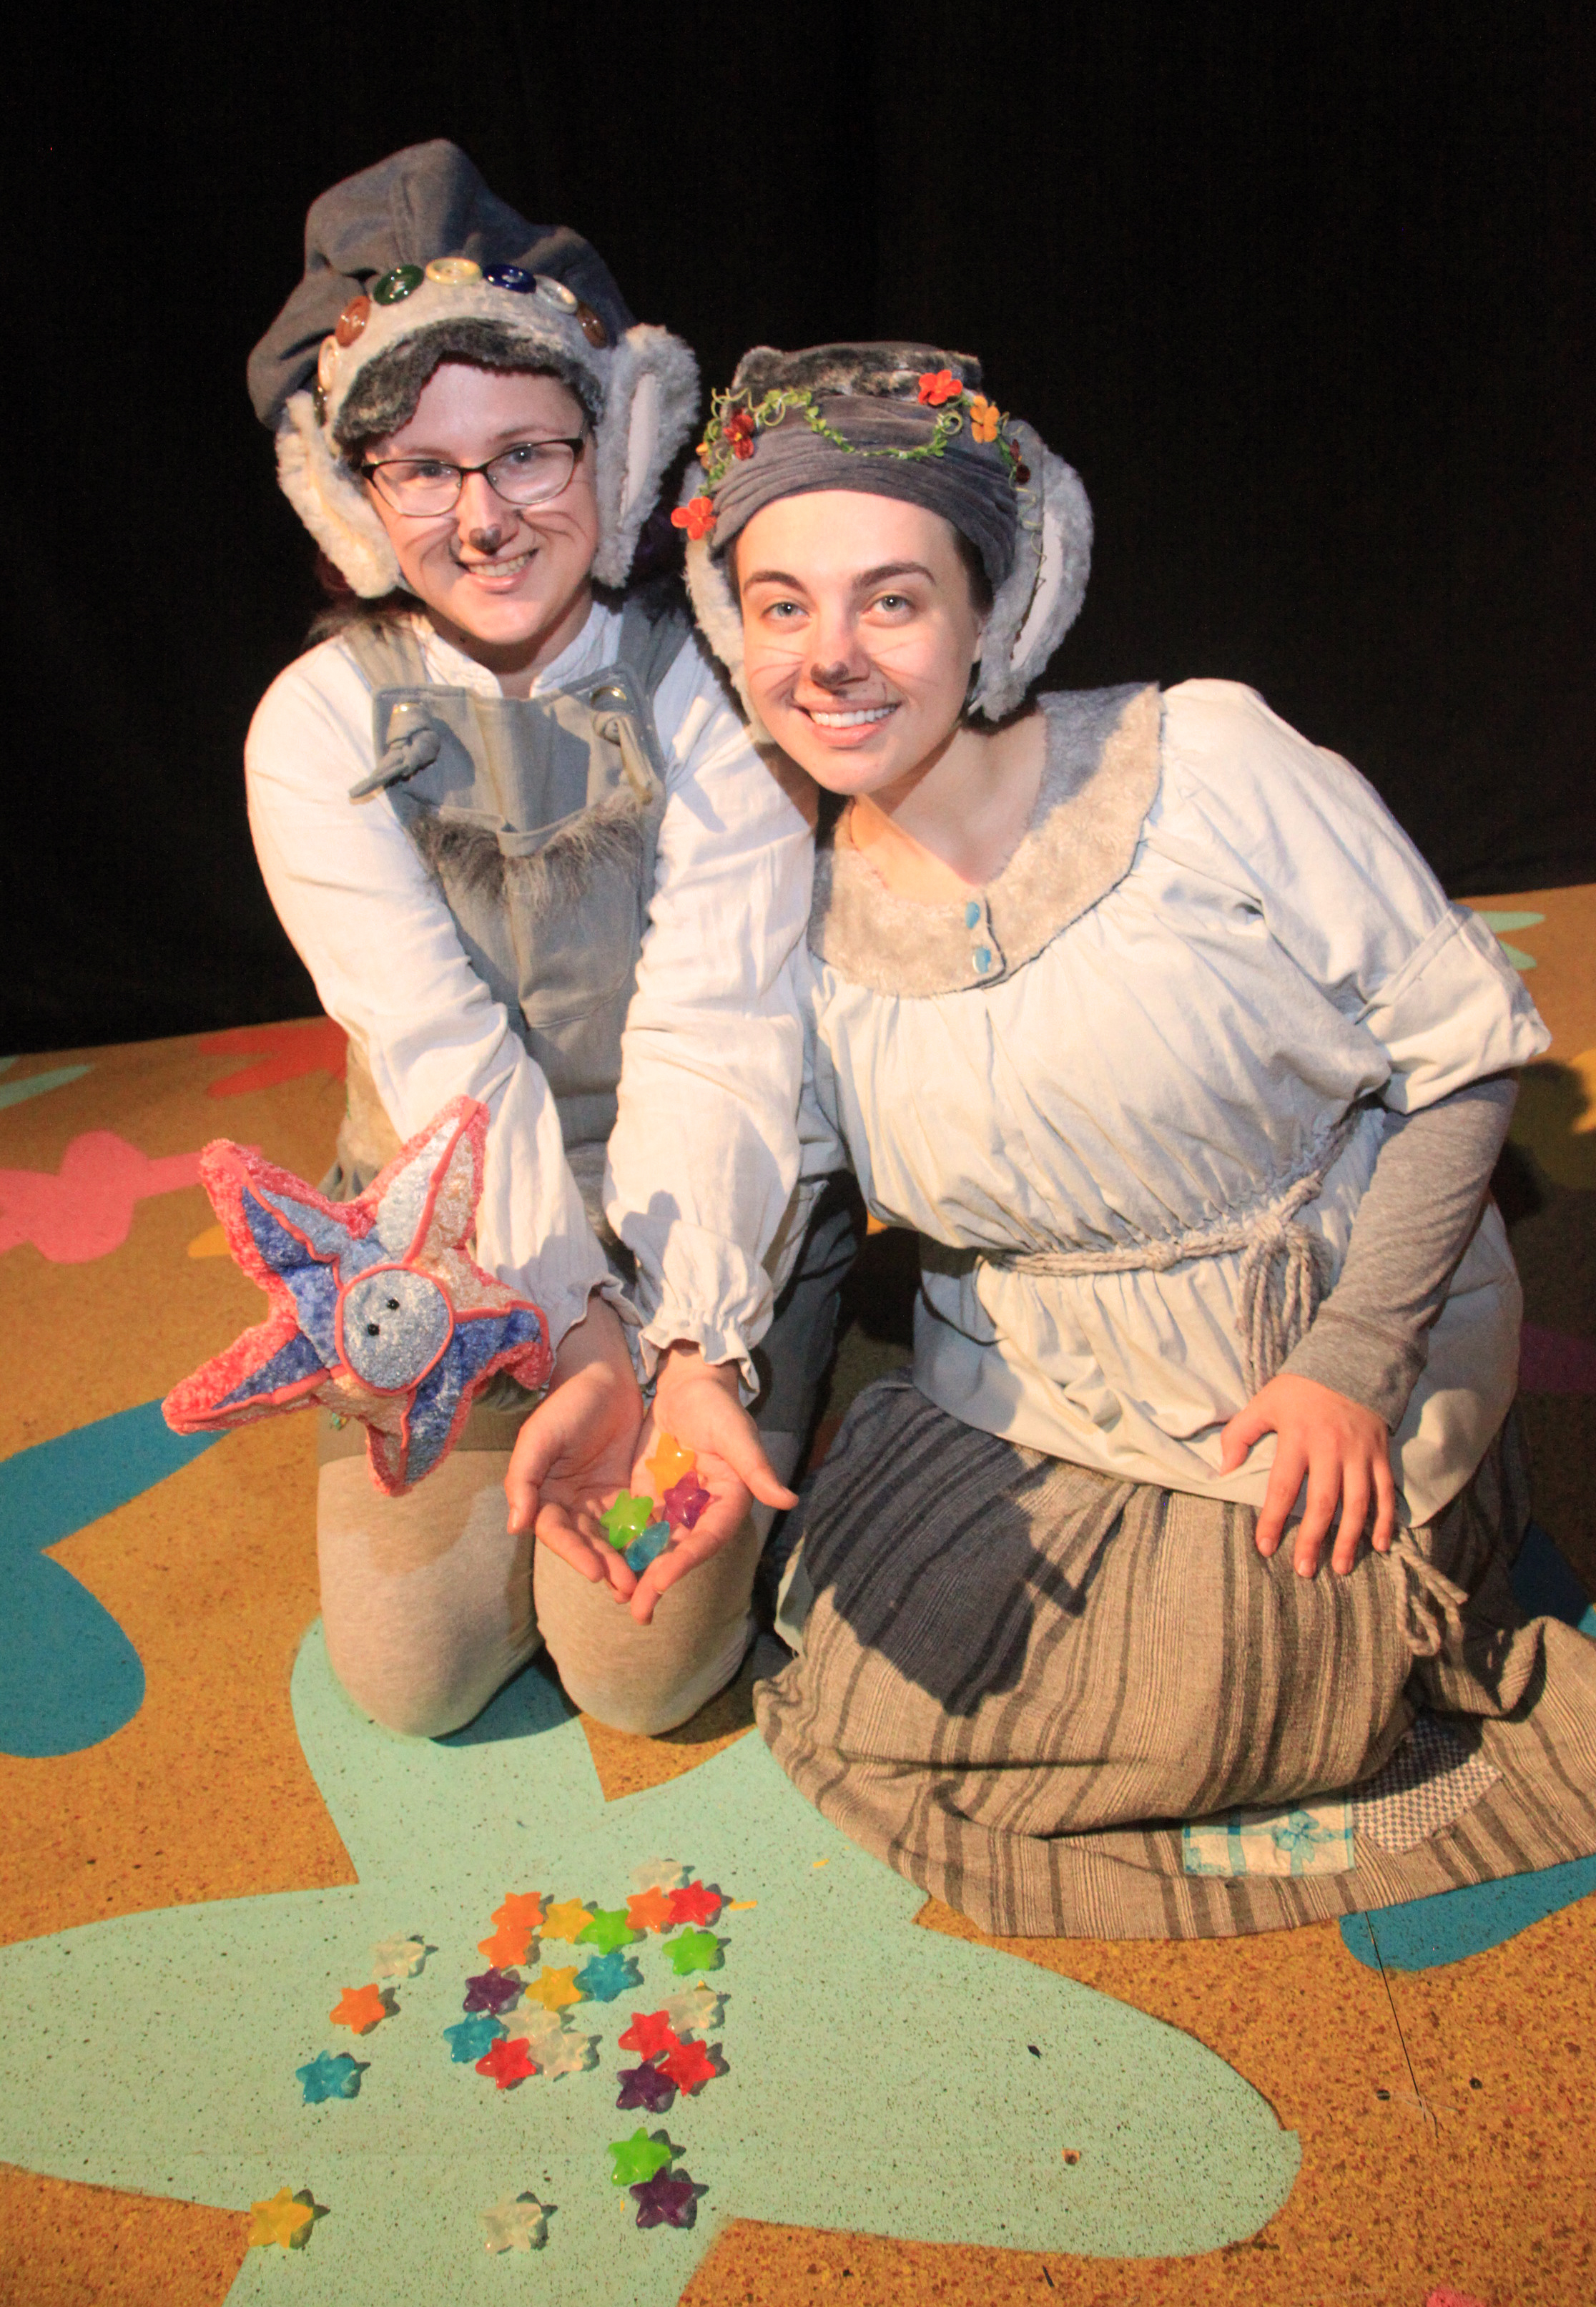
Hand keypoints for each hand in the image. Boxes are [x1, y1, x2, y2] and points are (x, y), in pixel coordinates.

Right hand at [504, 1294, 644, 1595]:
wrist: (603, 1376)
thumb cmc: (565, 1404)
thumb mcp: (539, 1438)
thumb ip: (523, 1480)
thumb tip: (515, 1527)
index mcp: (542, 1495)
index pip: (557, 1533)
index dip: (575, 1554)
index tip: (597, 1572)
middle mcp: (569, 1504)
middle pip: (586, 1543)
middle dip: (605, 1565)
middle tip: (627, 1587)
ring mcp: (598, 1501)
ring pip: (610, 1538)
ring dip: (624, 1561)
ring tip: (643, 1582)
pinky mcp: (624, 1493)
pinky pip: (634, 1521)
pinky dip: (643, 1539)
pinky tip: (660, 1554)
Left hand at [620, 1344, 797, 1627]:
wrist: (688, 1383)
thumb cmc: (717, 1406)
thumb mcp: (736, 1435)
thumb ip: (757, 1468)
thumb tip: (789, 1500)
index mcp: (729, 1501)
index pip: (707, 1539)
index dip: (686, 1561)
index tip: (661, 1581)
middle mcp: (702, 1511)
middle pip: (681, 1552)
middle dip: (659, 1581)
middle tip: (638, 1610)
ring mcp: (675, 1506)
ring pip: (658, 1546)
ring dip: (640, 1572)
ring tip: (621, 1598)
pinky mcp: (652, 1496)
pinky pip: (638, 1526)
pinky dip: (625, 1546)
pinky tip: (603, 1565)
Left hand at [1220, 1372, 1395, 1577]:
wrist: (1350, 1361)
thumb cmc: (1300, 1389)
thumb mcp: (1264, 1402)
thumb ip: (1239, 1434)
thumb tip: (1224, 1470)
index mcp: (1298, 1437)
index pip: (1283, 1486)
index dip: (1273, 1519)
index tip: (1265, 1547)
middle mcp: (1331, 1448)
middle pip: (1323, 1501)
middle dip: (1313, 1538)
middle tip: (1304, 1570)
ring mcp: (1359, 1453)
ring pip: (1357, 1502)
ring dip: (1350, 1538)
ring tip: (1341, 1567)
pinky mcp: (1380, 1455)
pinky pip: (1386, 1492)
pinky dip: (1386, 1520)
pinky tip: (1380, 1545)